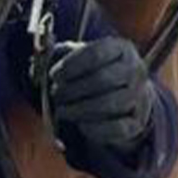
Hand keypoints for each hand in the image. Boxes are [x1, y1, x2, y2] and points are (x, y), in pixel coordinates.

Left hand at [47, 37, 153, 155]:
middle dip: (73, 89)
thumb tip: (37, 61)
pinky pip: (117, 128)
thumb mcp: (84, 57)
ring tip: (63, 110)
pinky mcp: (138, 122)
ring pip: (109, 103)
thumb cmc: (99, 72)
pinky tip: (80, 125)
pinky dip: (96, 128)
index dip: (71, 65)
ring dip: (80, 109)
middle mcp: (136, 70)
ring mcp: (140, 96)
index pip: (95, 53)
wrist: (130, 95)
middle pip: (102, 79)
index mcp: (122, 48)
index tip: (53, 74)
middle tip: (55, 95)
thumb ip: (61, 55)